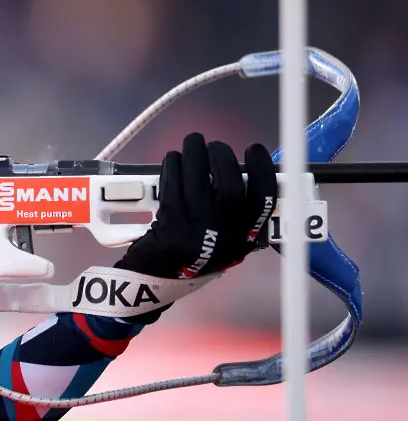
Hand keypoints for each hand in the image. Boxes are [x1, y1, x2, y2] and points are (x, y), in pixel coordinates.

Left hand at [115, 133, 276, 320]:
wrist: (158, 278)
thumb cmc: (195, 253)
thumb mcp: (227, 240)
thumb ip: (237, 212)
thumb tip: (240, 170)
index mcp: (244, 239)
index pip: (264, 201)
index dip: (262, 170)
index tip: (254, 150)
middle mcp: (223, 235)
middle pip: (230, 187)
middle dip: (223, 157)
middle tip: (216, 146)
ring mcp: (194, 229)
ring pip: (197, 181)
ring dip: (195, 154)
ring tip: (193, 142)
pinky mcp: (168, 222)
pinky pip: (172, 184)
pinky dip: (173, 165)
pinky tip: (173, 158)